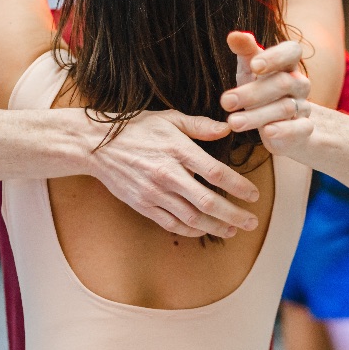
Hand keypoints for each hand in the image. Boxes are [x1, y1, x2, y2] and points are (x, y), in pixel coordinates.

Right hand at [85, 109, 260, 237]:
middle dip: (234, 215)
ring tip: (233, 230)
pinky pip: (171, 224)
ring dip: (216, 227)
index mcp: (177, 150)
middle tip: (251, 222)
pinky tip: (204, 229)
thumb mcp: (169, 119)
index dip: (238, 186)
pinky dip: (190, 230)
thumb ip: (200, 126)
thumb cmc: (135, 129)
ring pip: (191, 217)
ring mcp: (153, 192)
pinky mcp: (142, 205)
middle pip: (207, 201)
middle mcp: (166, 174)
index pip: (215, 172)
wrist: (94, 145)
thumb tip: (227, 129)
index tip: (254, 195)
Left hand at [221, 32, 312, 154]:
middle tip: (225, 101)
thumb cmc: (262, 90)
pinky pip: (300, 128)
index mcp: (288, 64)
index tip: (254, 65)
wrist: (279, 126)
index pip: (291, 52)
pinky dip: (284, 130)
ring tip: (233, 122)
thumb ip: (245, 51)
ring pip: (286, 108)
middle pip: (283, 83)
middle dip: (253, 93)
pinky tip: (267, 132)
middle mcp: (300, 83)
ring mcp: (304, 106)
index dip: (275, 57)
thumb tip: (233, 35)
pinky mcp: (304, 129)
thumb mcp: (250, 70)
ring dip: (257, 115)